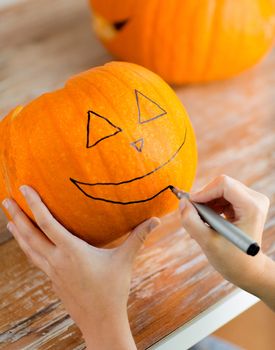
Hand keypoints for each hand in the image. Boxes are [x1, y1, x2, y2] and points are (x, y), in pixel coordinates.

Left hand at [2, 186, 159, 349]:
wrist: (101, 321)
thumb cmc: (113, 290)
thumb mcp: (125, 260)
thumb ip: (138, 237)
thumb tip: (156, 219)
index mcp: (72, 251)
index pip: (48, 223)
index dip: (35, 205)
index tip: (24, 189)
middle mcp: (57, 260)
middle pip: (30, 234)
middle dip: (16, 215)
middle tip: (6, 200)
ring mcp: (52, 271)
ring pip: (28, 248)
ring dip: (17, 231)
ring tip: (9, 218)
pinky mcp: (52, 279)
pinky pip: (34, 258)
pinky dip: (26, 247)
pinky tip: (25, 242)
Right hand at [179, 175, 274, 308]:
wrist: (248, 270)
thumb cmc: (233, 261)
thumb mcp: (208, 243)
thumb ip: (191, 222)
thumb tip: (182, 202)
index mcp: (251, 207)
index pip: (224, 184)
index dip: (204, 192)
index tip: (191, 205)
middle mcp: (254, 199)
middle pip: (221, 184)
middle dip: (204, 199)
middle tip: (194, 217)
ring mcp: (251, 200)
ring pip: (219, 189)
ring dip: (206, 203)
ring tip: (201, 223)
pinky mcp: (245, 202)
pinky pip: (221, 195)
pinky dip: (210, 206)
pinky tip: (207, 221)